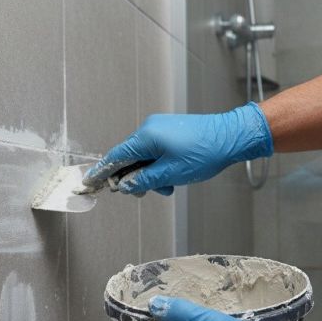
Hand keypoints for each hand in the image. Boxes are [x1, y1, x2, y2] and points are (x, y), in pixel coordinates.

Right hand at [82, 102, 272, 195]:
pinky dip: (160, 166)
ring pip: (145, 157)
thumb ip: (144, 180)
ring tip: (169, 186)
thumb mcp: (171, 173)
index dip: (101, 172)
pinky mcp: (171, 131)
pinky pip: (156, 151)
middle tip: (145, 192)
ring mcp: (161, 128)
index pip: (115, 156)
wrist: (232, 135)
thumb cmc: (205, 152)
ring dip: (151, 175)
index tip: (89, 183)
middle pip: (130, 158)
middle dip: (135, 178)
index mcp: (146, 136)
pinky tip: (173, 177)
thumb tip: (125, 186)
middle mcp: (150, 128)